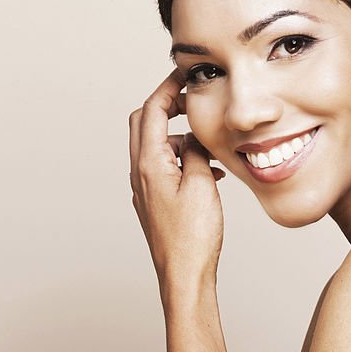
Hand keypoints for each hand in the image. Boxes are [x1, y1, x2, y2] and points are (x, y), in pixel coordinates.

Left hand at [129, 68, 225, 306]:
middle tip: (193, 100)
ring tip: (209, 141)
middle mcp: (140, 174)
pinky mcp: (155, 202)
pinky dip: (183, 158)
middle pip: (144, 124)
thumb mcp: (202, 184)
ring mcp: (145, 189)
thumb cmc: (193, 237)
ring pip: (156, 146)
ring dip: (180, 136)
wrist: (183, 276)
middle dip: (168, 106)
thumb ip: (197, 153)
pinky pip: (164, 167)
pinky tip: (209, 171)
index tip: (184, 75)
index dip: (168, 89)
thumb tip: (194, 137)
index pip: (151, 111)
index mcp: (149, 164)